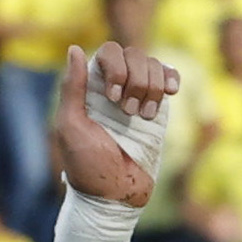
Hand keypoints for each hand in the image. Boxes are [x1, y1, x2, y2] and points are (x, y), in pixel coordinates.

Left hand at [54, 42, 177, 207]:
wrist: (115, 194)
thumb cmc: (87, 165)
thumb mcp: (70, 126)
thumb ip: (72, 88)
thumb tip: (74, 48)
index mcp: (90, 88)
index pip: (109, 52)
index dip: (116, 68)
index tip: (113, 98)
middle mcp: (114, 87)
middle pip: (134, 55)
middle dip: (135, 81)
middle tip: (127, 112)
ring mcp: (137, 95)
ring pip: (153, 65)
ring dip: (151, 87)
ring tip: (142, 116)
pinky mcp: (156, 108)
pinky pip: (168, 78)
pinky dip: (171, 78)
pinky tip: (171, 91)